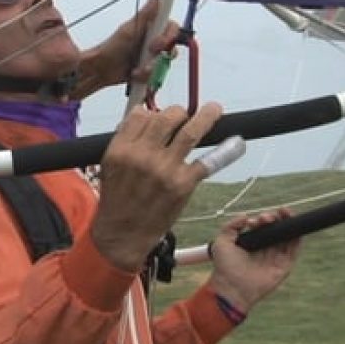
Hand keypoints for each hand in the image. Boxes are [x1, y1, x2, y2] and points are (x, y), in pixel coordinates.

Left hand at [73, 0, 178, 98]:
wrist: (100, 70)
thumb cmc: (111, 47)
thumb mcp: (129, 29)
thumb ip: (145, 15)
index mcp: (150, 29)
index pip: (171, 28)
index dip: (170, 36)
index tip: (159, 42)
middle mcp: (153, 41)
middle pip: (172, 47)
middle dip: (161, 54)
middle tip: (149, 53)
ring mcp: (152, 57)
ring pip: (165, 63)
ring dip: (152, 67)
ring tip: (138, 69)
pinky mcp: (148, 70)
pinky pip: (156, 76)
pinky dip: (146, 77)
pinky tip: (135, 74)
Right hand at [91, 103, 221, 271]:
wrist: (123, 234)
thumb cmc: (118, 200)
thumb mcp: (109, 166)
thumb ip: (125, 141)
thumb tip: (144, 116)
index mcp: (121, 150)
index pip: (141, 115)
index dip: (152, 113)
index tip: (159, 116)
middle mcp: (143, 156)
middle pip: (166, 118)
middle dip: (178, 113)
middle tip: (183, 116)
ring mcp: (164, 169)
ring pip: (189, 132)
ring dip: (206, 116)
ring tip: (215, 109)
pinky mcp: (183, 184)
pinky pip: (207, 161)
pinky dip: (224, 151)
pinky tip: (235, 142)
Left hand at [207, 208, 301, 311]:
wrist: (232, 287)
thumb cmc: (225, 267)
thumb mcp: (222, 242)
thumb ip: (231, 226)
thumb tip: (245, 215)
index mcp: (252, 243)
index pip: (262, 226)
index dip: (261, 219)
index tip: (255, 221)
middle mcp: (265, 249)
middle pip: (276, 229)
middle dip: (276, 218)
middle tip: (270, 217)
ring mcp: (275, 257)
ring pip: (287, 237)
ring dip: (288, 223)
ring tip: (286, 213)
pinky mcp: (284, 266)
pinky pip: (294, 250)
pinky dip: (297, 238)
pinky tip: (295, 228)